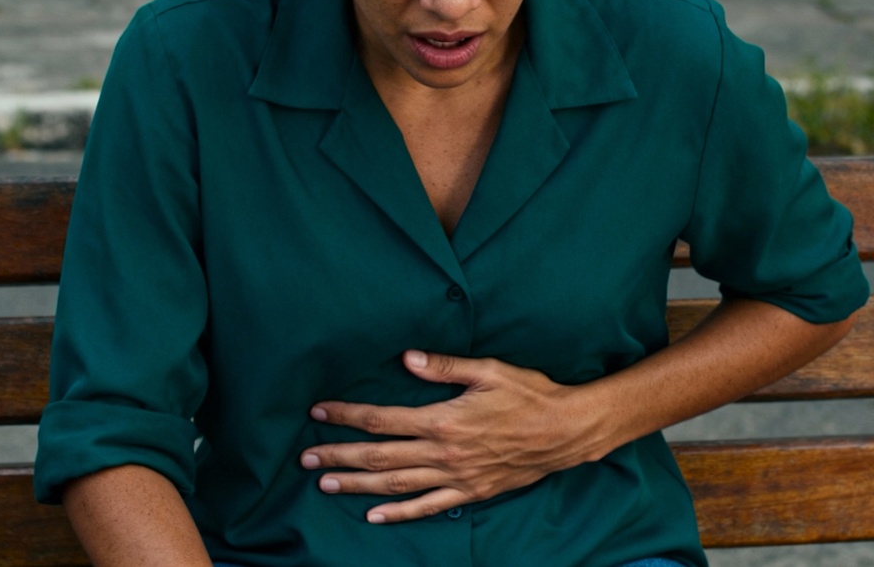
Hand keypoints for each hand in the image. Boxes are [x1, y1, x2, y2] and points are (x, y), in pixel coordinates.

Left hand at [300, 350, 605, 524]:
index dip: (348, 416)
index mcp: (444, 419)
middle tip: (306, 458)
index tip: (320, 412)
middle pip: (380, 456)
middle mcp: (445, 452)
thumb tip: (408, 358)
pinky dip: (398, 514)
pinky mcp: (471, 492)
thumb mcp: (490, 370)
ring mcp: (457, 477)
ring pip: (396, 484)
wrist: (567, 431)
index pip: (384, 419)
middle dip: (340, 455)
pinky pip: (428, 507)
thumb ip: (446, 366)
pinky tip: (373, 516)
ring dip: (358, 485)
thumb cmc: (531, 394)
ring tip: (325, 484)